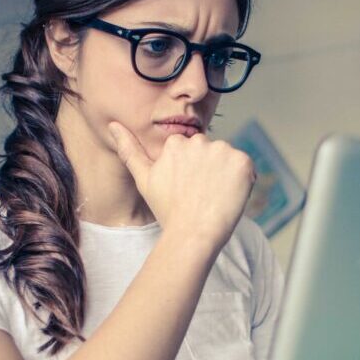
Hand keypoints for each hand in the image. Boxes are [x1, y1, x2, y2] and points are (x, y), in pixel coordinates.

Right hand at [107, 121, 254, 245]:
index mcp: (176, 143)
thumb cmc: (168, 210)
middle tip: (201, 195)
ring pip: (228, 160)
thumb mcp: (144, 179)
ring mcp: (223, 150)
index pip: (193, 152)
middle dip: (210, 170)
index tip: (189, 189)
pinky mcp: (242, 162)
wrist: (192, 234)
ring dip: (226, 175)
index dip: (193, 173)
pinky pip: (246, 168)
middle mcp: (199, 141)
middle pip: (211, 153)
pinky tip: (229, 196)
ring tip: (214, 197)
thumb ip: (129, 149)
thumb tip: (112, 124)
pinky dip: (242, 181)